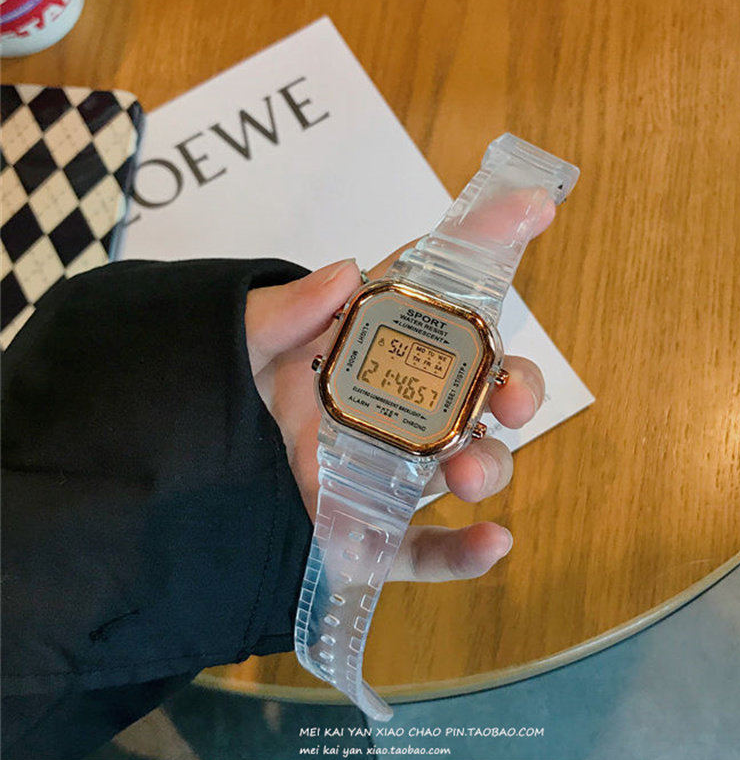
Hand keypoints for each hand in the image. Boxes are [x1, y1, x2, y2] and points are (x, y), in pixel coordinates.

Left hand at [245, 189, 553, 582]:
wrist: (187, 471)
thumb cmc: (228, 392)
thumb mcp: (241, 343)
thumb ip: (281, 311)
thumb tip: (342, 274)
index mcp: (372, 345)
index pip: (436, 292)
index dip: (485, 245)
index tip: (533, 207)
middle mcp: (397, 404)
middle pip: (479, 389)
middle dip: (514, 388)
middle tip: (512, 395)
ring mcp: (389, 470)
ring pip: (464, 465)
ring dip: (487, 465)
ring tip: (469, 473)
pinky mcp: (371, 532)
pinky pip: (424, 548)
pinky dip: (463, 552)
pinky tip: (493, 542)